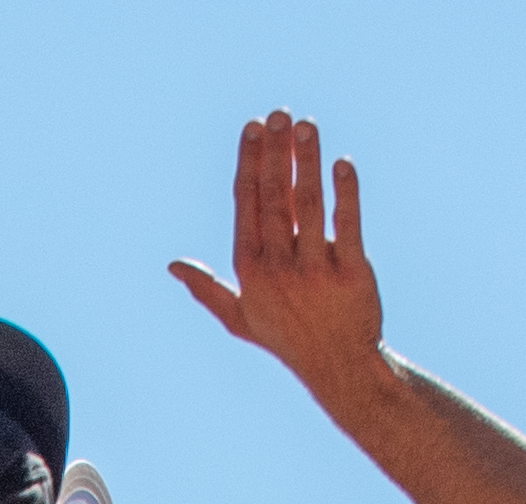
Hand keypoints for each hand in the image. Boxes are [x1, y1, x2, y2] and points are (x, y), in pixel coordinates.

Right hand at [165, 110, 386, 381]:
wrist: (340, 368)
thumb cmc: (289, 339)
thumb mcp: (241, 319)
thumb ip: (208, 290)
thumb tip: (174, 266)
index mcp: (250, 271)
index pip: (247, 205)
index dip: (250, 163)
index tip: (255, 128)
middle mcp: (278, 269)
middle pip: (275, 199)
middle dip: (275, 153)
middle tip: (280, 114)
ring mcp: (315, 271)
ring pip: (308, 207)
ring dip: (306, 162)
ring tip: (307, 125)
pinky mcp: (351, 274)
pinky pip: (347, 226)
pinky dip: (345, 194)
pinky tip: (341, 164)